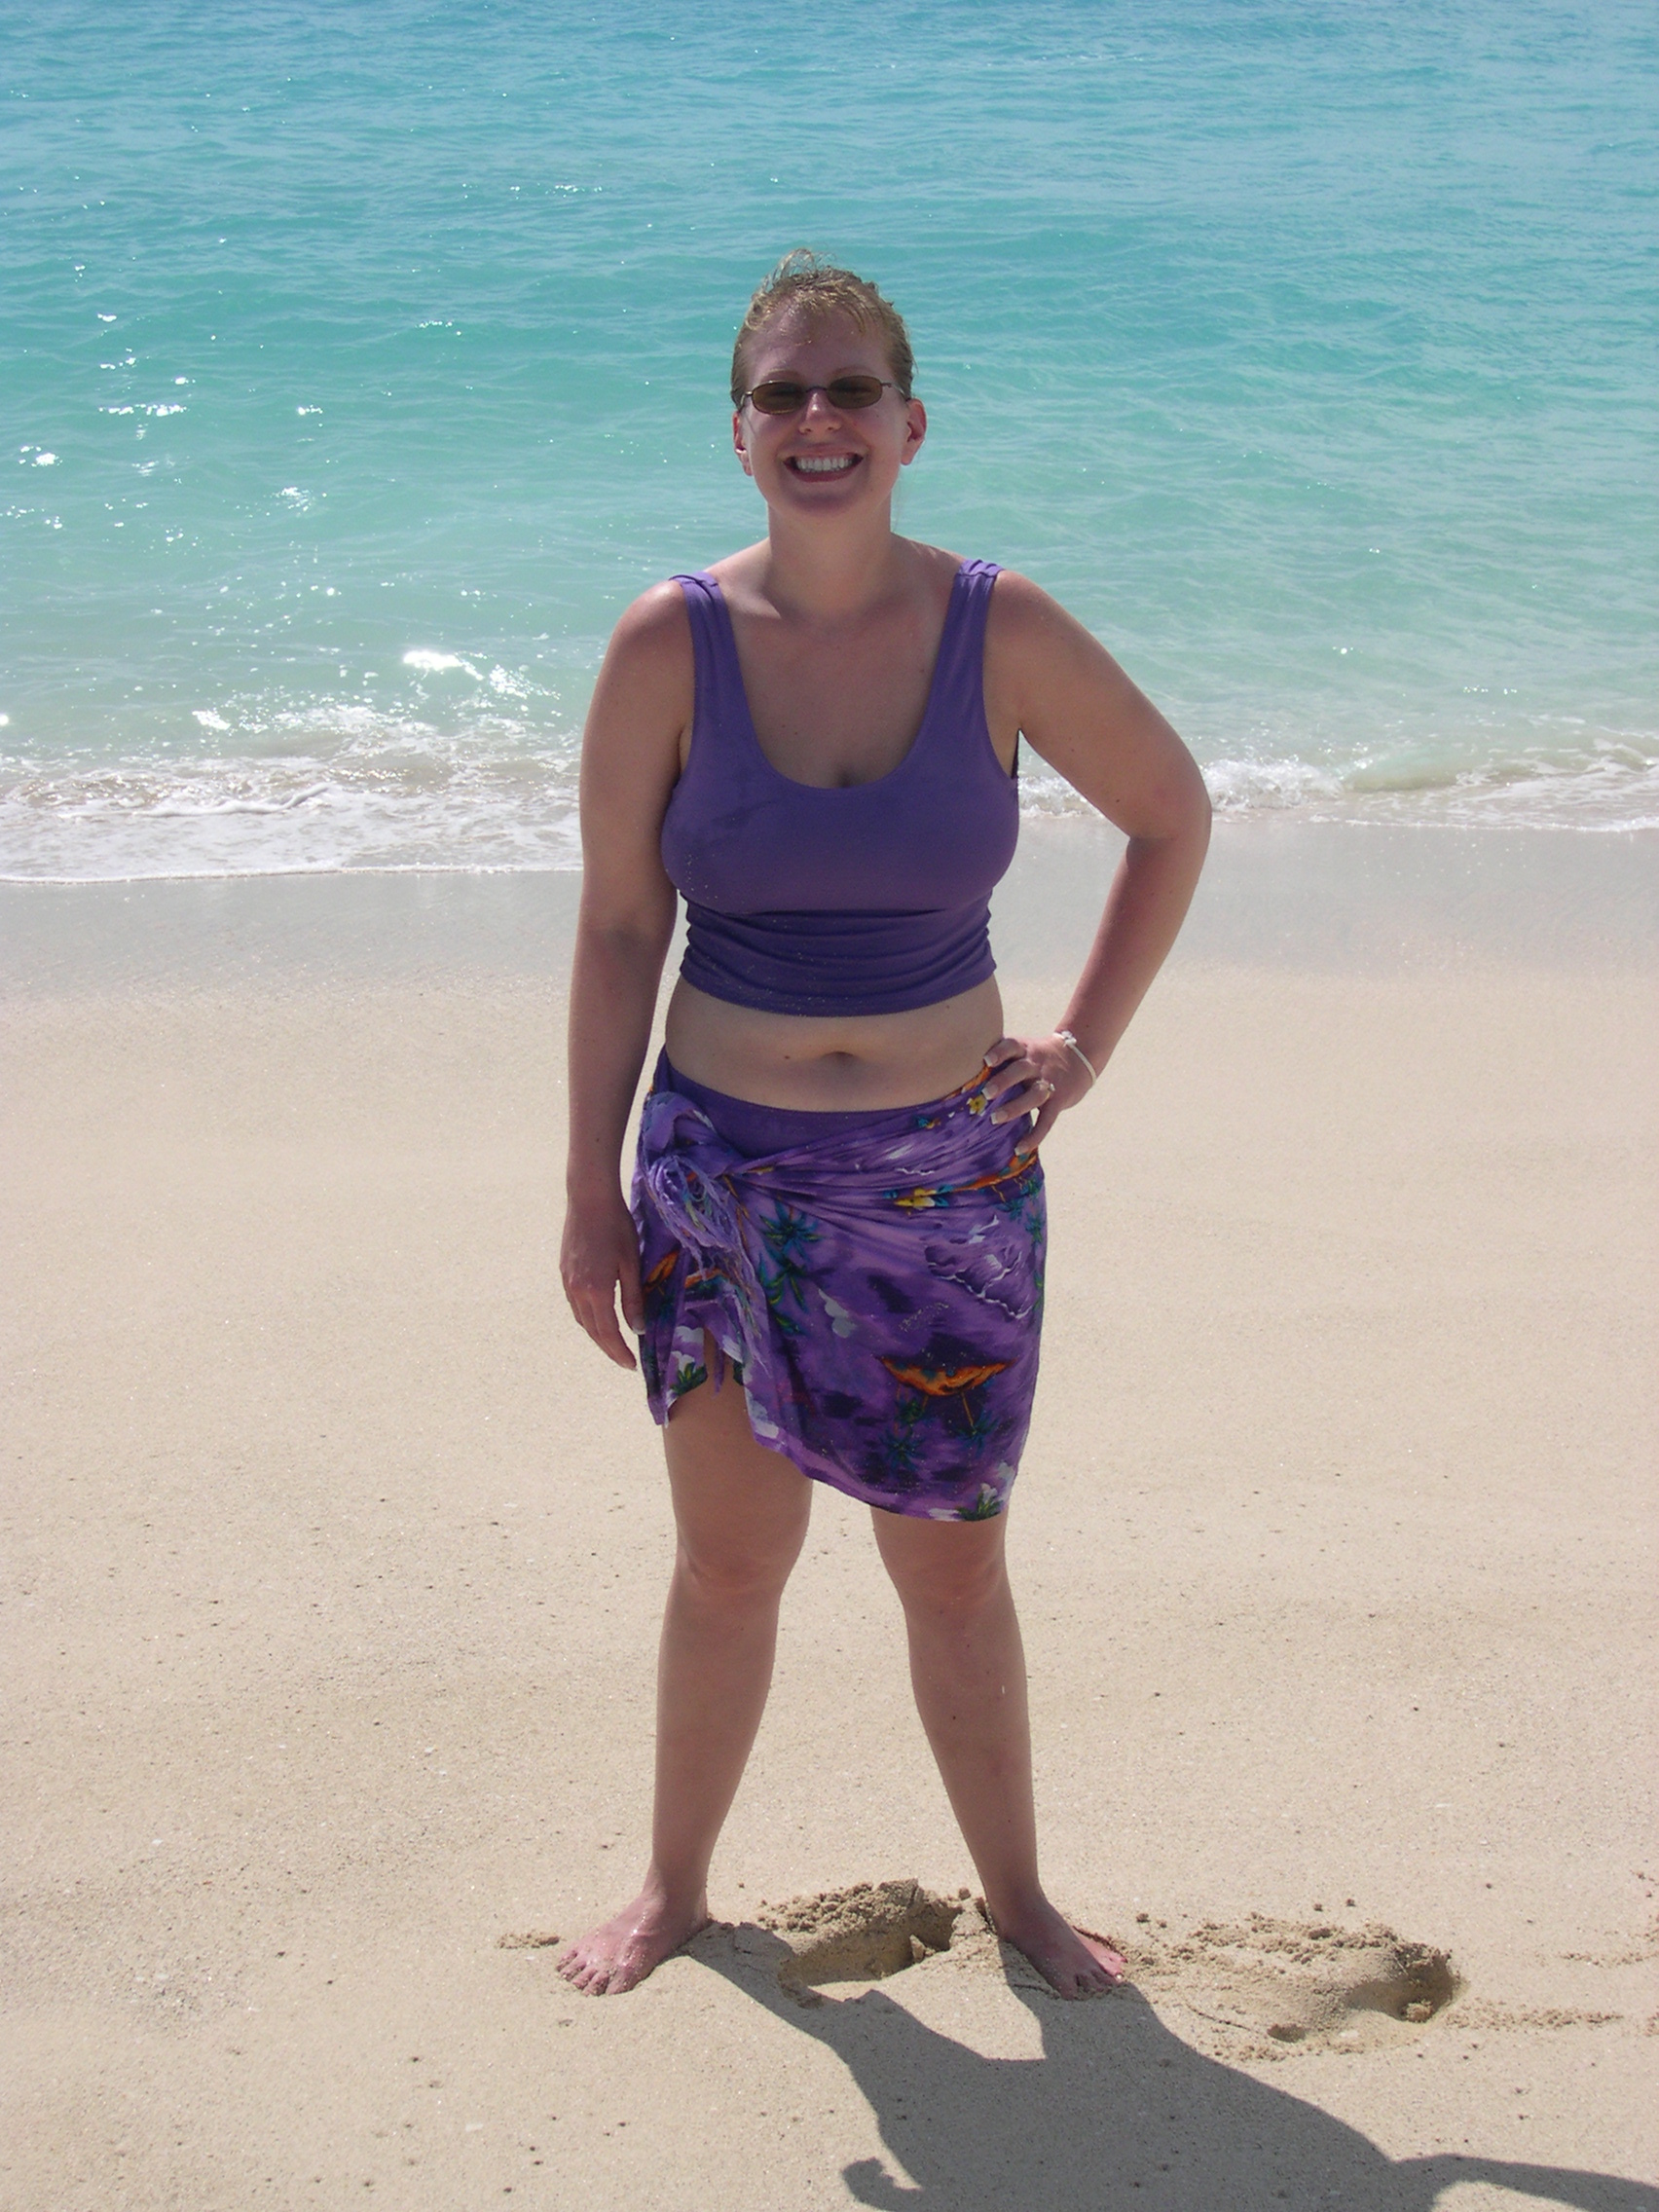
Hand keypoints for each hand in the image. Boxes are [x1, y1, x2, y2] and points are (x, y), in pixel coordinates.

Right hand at [560, 1184, 644, 1368]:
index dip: (619, 1352)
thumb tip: (637, 1329)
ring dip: (597, 1334)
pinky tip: (599, 1317)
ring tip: (614, 1342)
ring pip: (581, 1319)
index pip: (608, 1332)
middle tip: (624, 1360)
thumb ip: (633, 1299)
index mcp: (596, 1291)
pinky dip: (588, 1318)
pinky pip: (575, 1305)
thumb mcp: (632, 1263)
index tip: (631, 1365)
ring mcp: (567, 1282)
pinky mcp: (564, 1273)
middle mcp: (577, 1291)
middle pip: (592, 1330)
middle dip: (609, 1348)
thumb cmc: (617, 1227)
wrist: (589, 1199)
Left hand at [982, 1032, 1092, 1156]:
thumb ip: (1001, 1056)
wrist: (1078, 1058)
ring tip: (995, 1119)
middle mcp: (1036, 1064)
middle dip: (1003, 1081)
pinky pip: (1047, 1120)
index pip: (1011, 1046)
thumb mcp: (1024, 1048)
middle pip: (1020, 1070)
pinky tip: (1020, 1148)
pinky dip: (1034, 1136)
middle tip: (986, 1093)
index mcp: (1025, 1050)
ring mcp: (1048, 1083)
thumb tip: (961, 1068)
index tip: (986, 1060)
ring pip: (1033, 1095)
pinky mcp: (1058, 1101)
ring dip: (1014, 1107)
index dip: (1000, 1052)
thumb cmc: (1038, 1056)